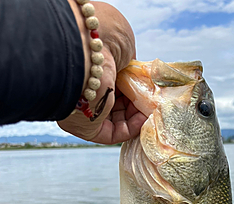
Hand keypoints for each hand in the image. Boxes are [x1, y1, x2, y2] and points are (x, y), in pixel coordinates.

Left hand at [58, 1, 145, 143]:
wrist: (85, 47)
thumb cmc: (102, 40)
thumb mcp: (123, 49)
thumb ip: (130, 67)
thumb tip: (137, 79)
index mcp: (86, 72)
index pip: (111, 86)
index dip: (131, 88)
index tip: (146, 87)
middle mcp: (82, 93)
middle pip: (114, 104)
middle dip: (136, 103)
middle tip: (151, 99)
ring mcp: (84, 113)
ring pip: (116, 120)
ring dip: (137, 116)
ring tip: (151, 107)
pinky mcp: (87, 129)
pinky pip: (114, 134)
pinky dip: (132, 127)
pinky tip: (145, 117)